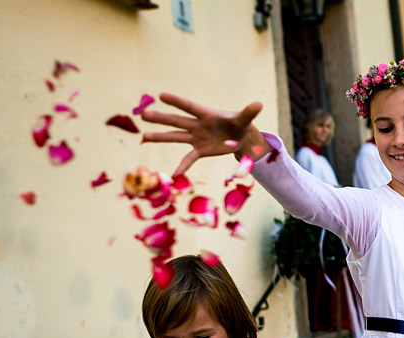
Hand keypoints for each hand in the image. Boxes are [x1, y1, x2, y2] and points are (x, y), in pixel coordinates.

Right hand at [140, 93, 270, 176]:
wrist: (240, 137)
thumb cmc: (239, 124)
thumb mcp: (245, 119)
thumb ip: (249, 112)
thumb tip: (259, 103)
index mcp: (206, 114)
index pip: (189, 106)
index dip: (176, 101)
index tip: (161, 95)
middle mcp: (198, 125)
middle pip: (177, 121)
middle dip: (161, 118)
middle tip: (144, 114)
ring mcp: (197, 138)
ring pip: (176, 137)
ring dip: (160, 137)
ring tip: (143, 137)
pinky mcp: (200, 150)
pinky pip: (189, 159)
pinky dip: (182, 167)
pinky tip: (173, 176)